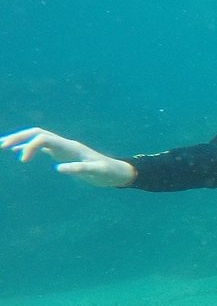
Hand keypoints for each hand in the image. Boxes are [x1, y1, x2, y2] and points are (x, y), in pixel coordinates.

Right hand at [1, 127, 134, 186]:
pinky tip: (18, 152)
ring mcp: (62, 147)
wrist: (115, 171)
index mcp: (70, 146)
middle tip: (1, 145)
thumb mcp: (96, 172)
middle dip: (19, 137)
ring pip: (37, 138)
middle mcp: (64, 144)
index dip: (30, 146)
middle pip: (37, 133)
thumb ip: (80, 169)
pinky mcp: (62, 153)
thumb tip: (58, 168)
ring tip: (2, 145)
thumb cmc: (107, 172)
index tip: (23, 161)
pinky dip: (28, 147)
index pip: (44, 138)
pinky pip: (42, 146)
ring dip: (20, 140)